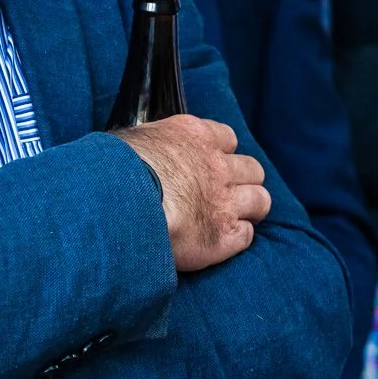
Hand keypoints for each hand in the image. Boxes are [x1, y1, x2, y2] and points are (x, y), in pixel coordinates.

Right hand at [117, 113, 269, 272]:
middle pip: (252, 169)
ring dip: (249, 209)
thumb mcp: (134, 140)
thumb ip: (153, 144)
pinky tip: (221, 242)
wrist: (121, 206)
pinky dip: (237, 238)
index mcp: (195, 137)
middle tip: (227, 194)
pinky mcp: (224, 237)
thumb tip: (146, 150)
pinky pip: (247, 235)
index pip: (227, 139)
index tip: (211, 164)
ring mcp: (225, 202)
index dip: (221, 154)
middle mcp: (217, 166)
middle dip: (243, 181)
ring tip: (232, 218)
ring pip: (260, 200)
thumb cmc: (117, 171)